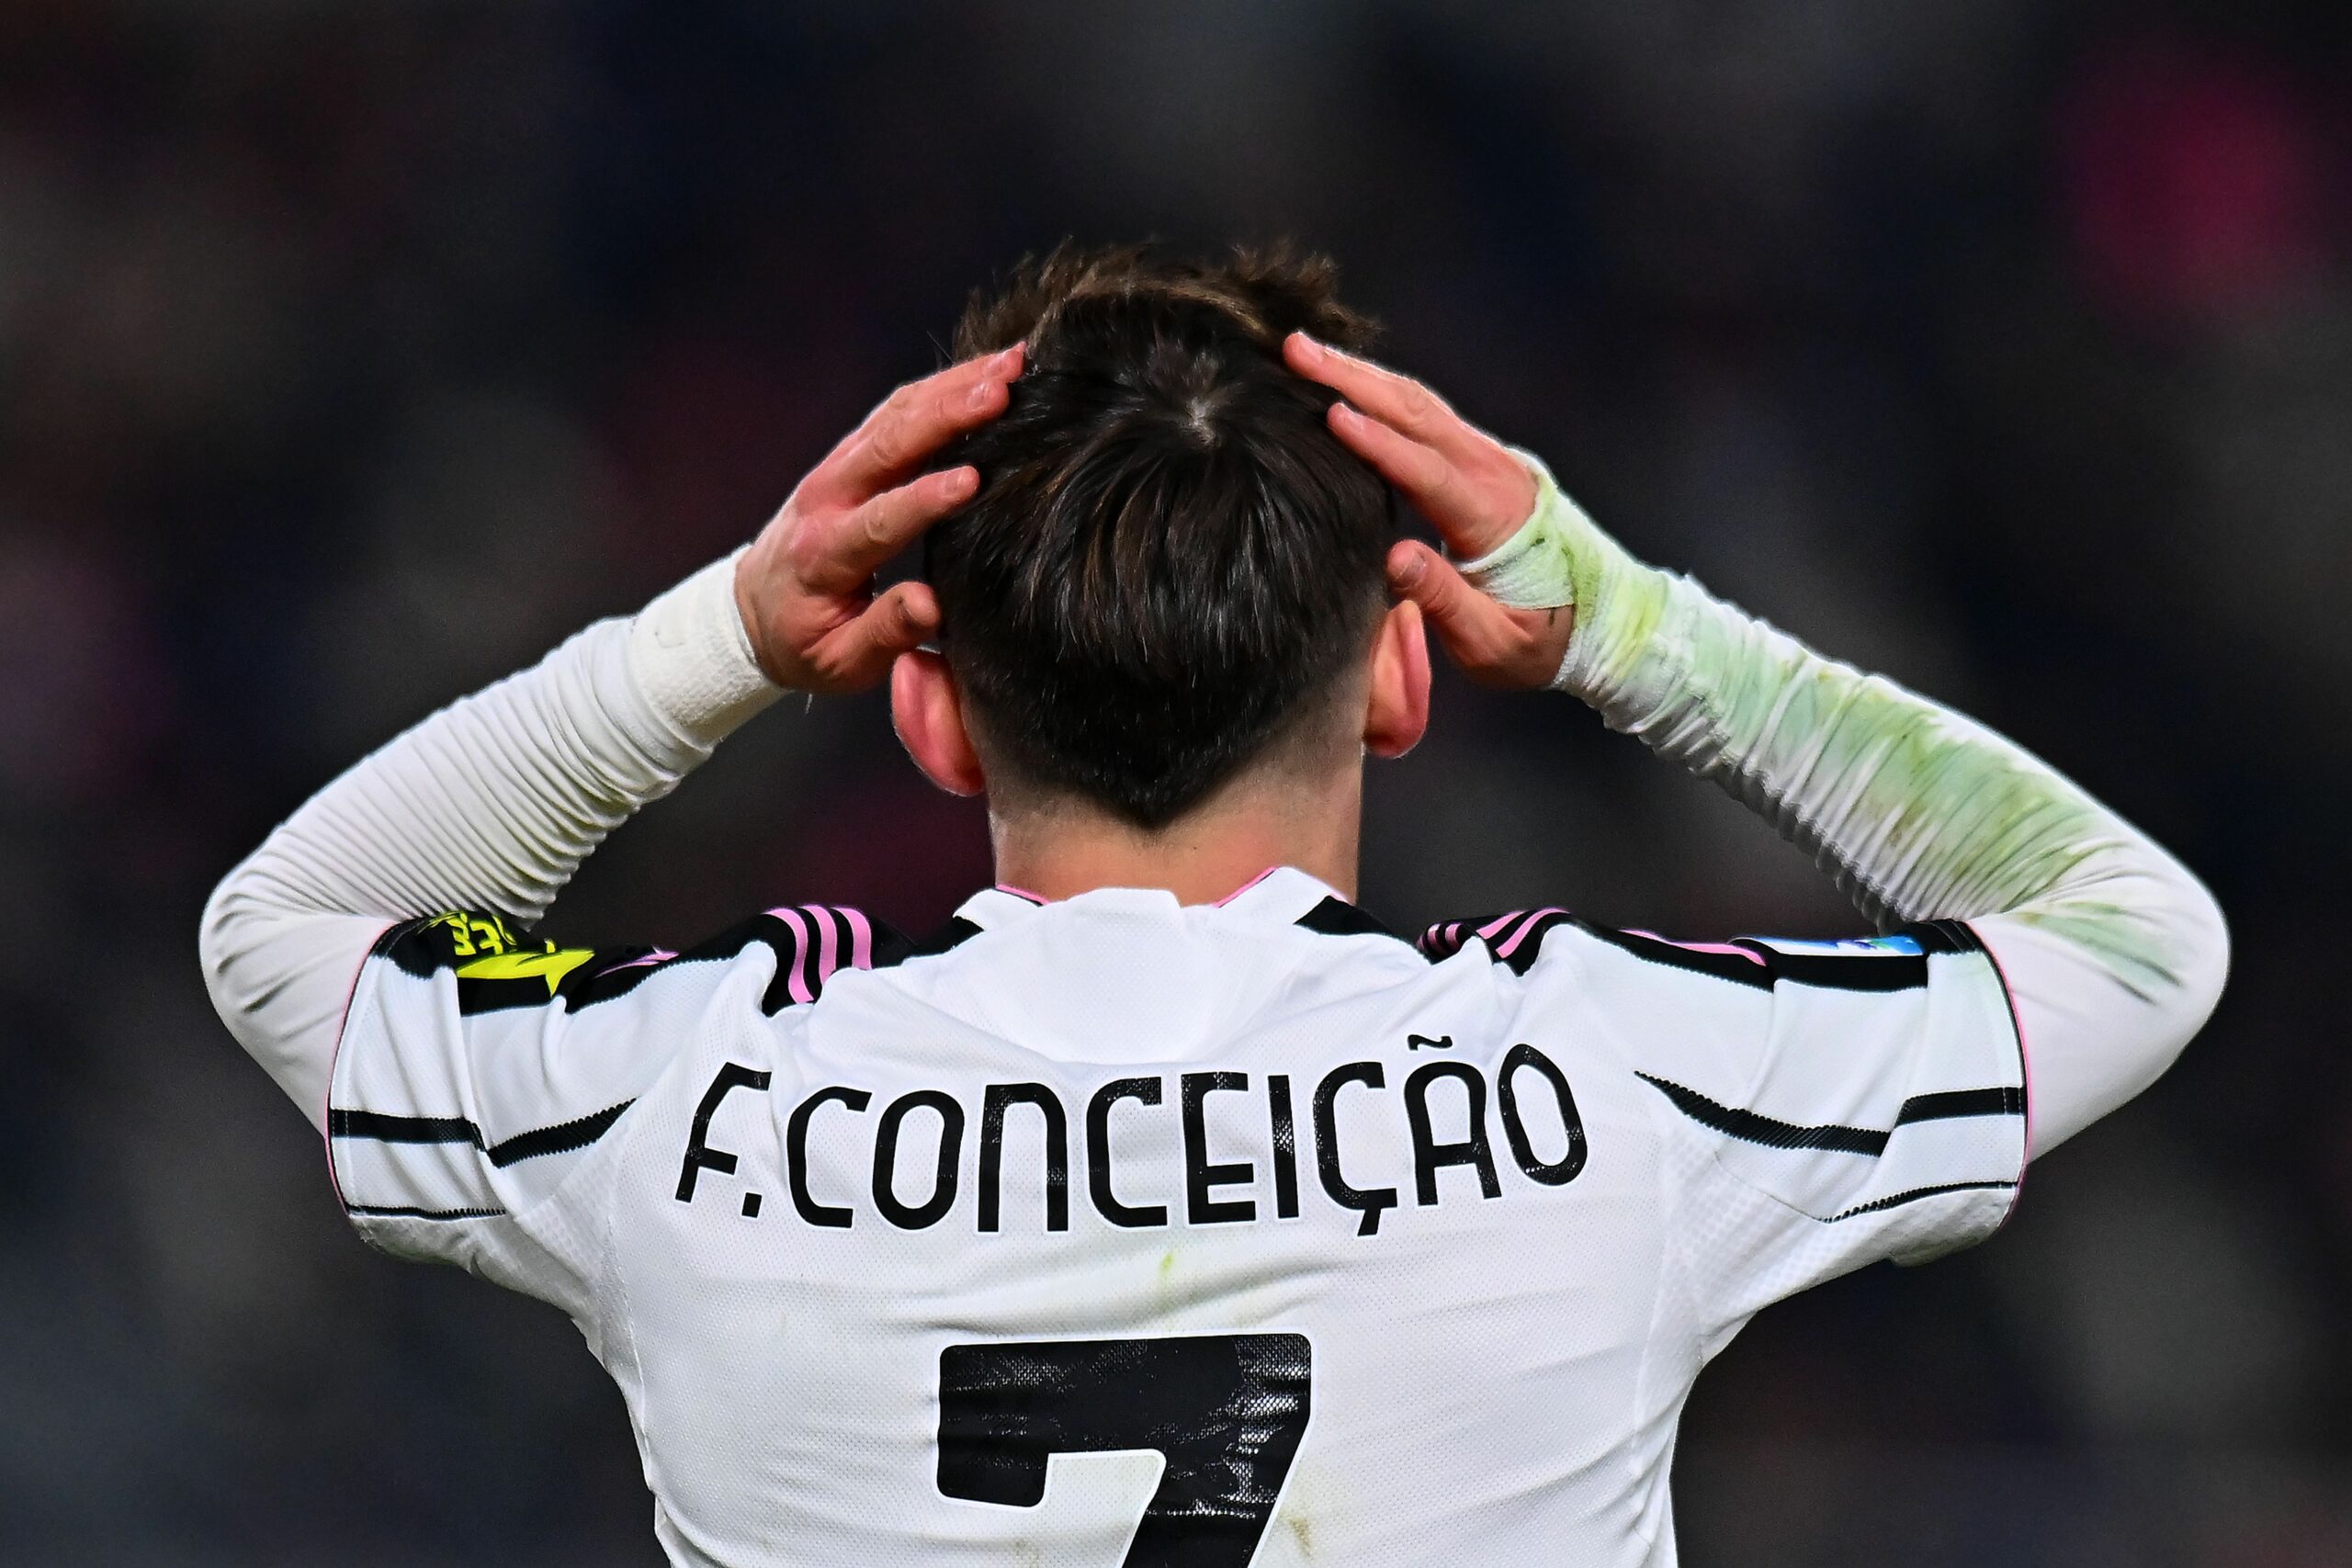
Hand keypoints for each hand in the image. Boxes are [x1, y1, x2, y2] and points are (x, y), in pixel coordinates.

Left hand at [733, 345, 1022, 692]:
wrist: (753, 611)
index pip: (877, 520)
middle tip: (1003, 390)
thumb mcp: (840, 662)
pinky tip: (983, 370)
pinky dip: (940, 385)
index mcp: (824, 555)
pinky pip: (896, 410)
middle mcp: (828, 498)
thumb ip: (885, 634)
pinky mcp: (852, 454)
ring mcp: (837, 468)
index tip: (973, 480)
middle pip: (887, 444)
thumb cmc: (804, 643)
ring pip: (895, 414)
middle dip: (947, 413)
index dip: (924, 499)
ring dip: (952, 386)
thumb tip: (930, 605)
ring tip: (1009, 365)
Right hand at [1284, 333, 1572, 689]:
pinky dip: (1382, 392)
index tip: (1332, 415)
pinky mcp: (1481, 461)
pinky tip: (1347, 382)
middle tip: (1295, 350)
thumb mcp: (1492, 642)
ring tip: (1305, 352)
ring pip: (1420, 404)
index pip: (1429, 471)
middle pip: (1418, 413)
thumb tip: (1394, 557)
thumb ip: (1444, 600)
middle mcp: (1494, 474)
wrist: (1598, 621)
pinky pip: (1426, 415)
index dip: (1379, 444)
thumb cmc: (1539, 642)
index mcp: (1493, 518)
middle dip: (1353, 378)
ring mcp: (1490, 461)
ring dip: (1362, 375)